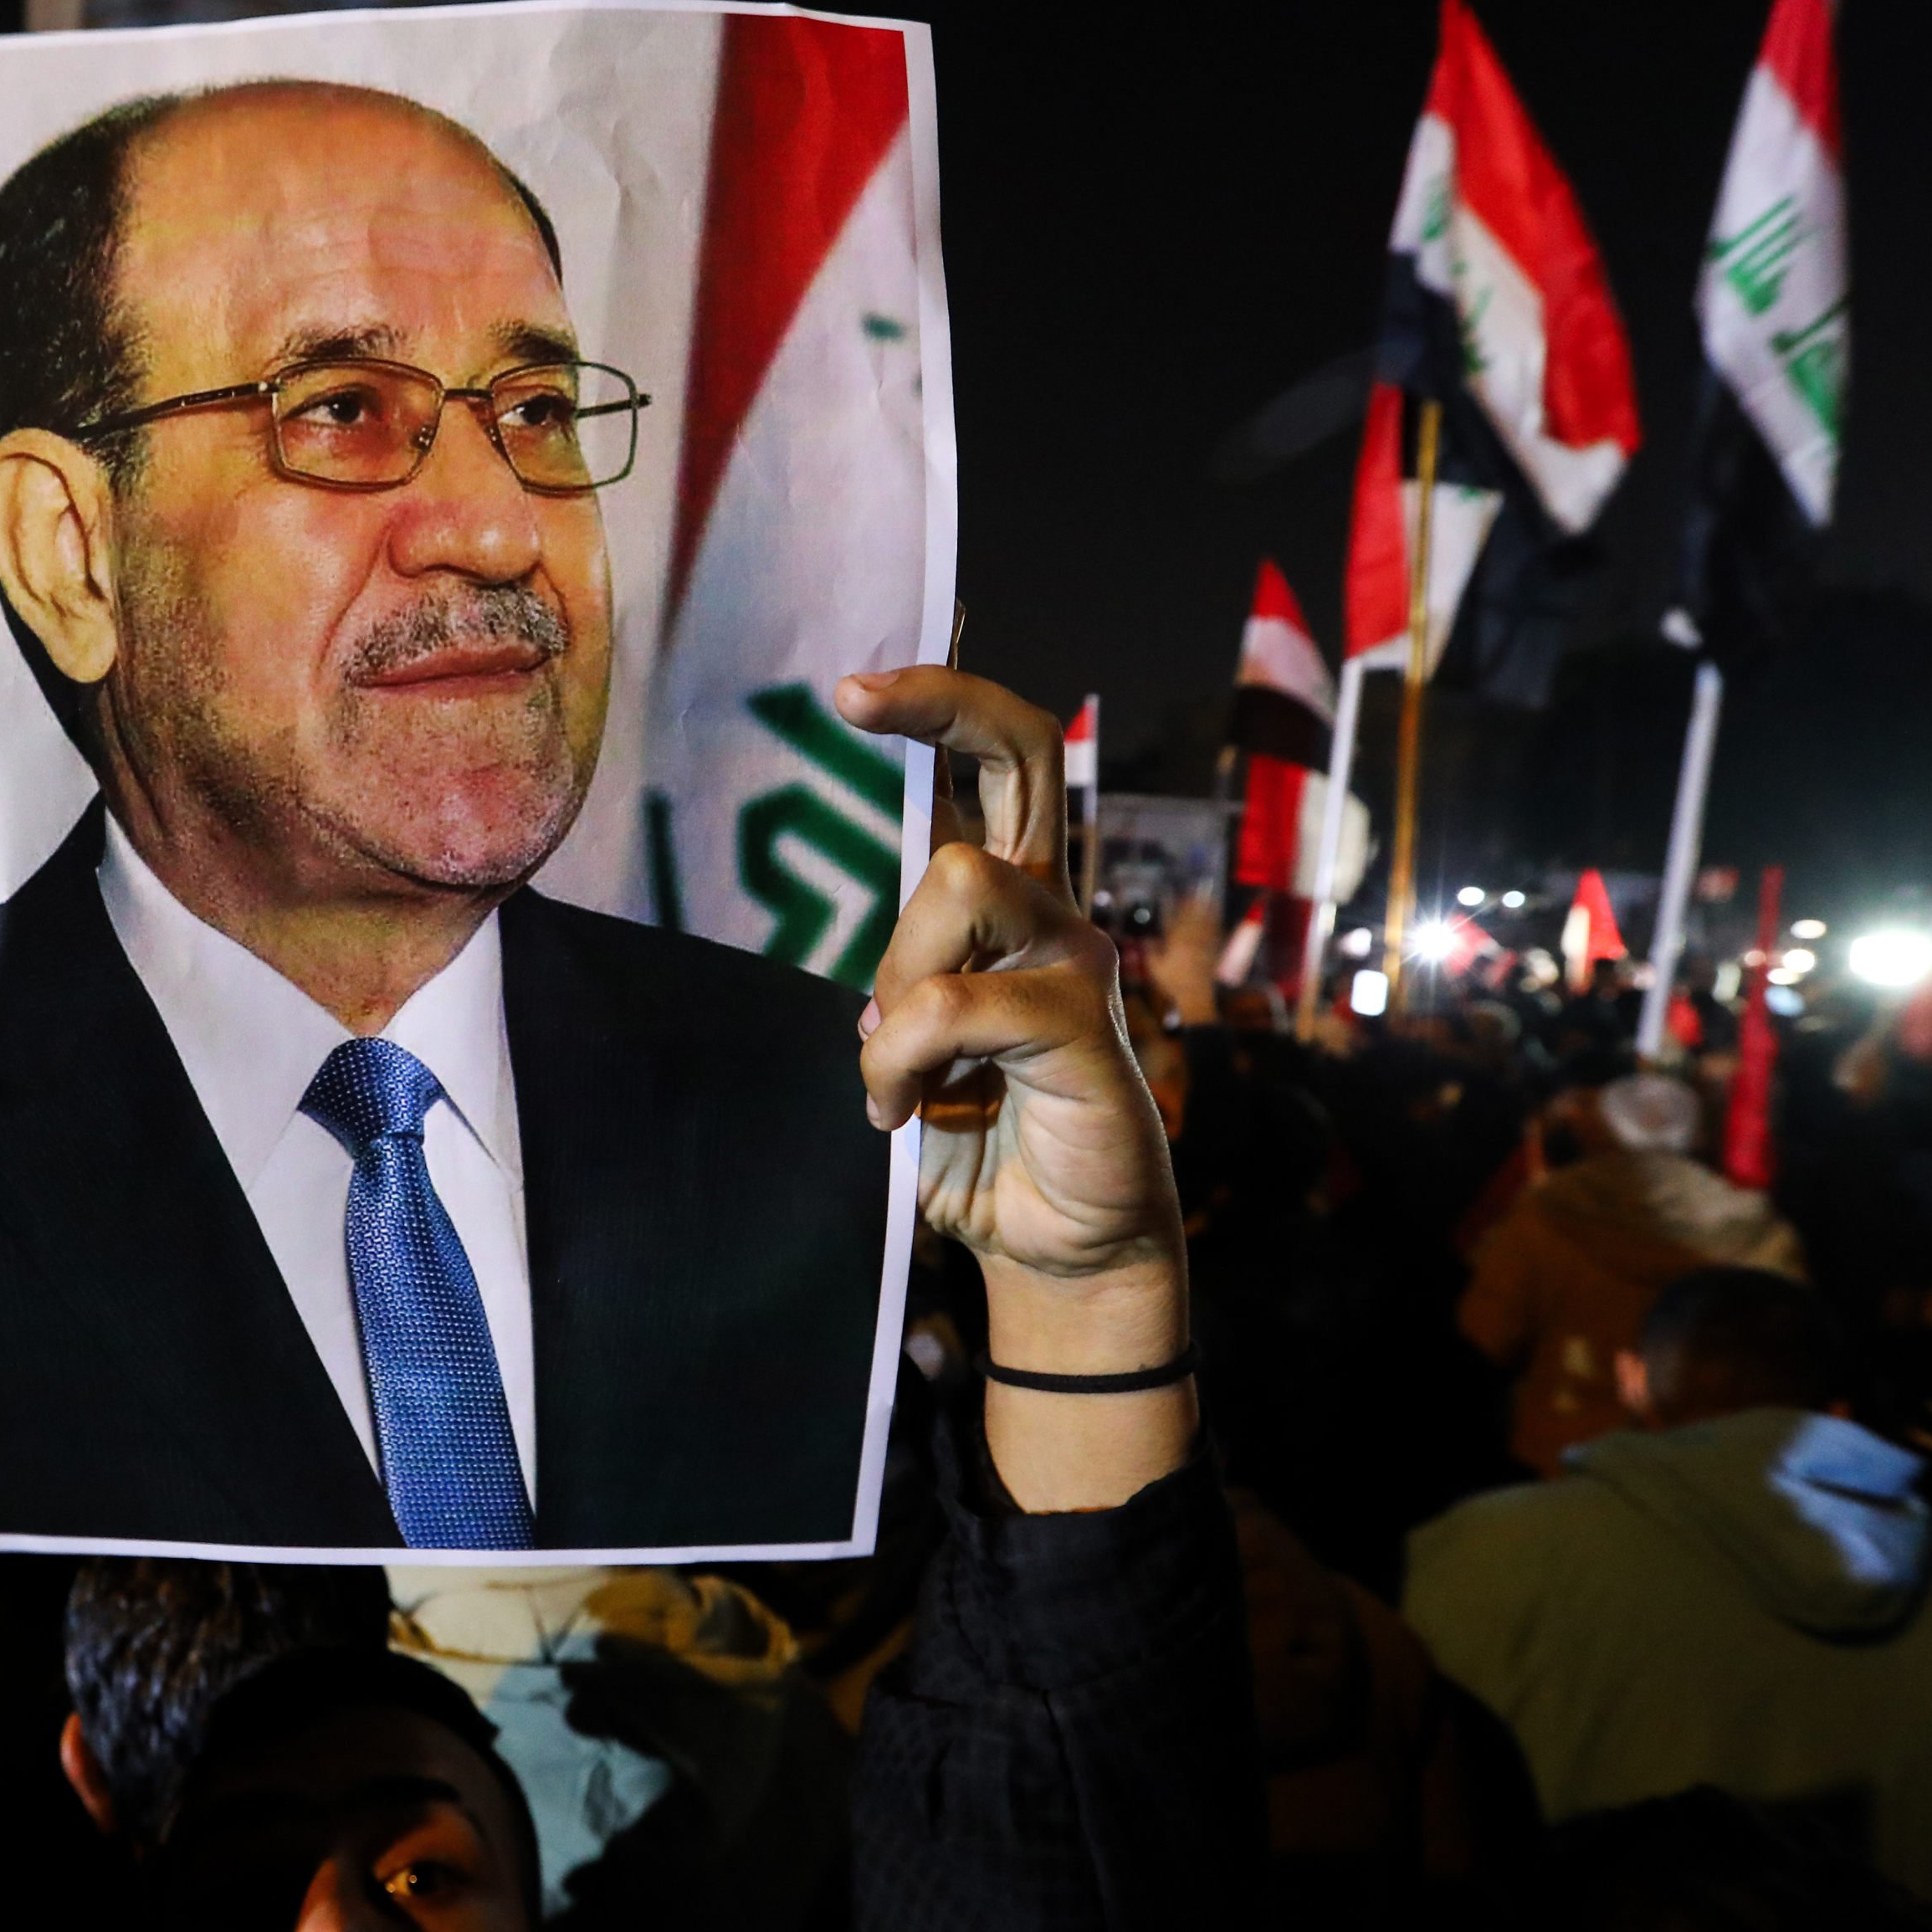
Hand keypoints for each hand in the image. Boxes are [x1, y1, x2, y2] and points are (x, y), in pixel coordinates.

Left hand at [837, 664, 1192, 1510]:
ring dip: (894, 977)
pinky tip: (903, 1112)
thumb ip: (897, 981)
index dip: (939, 705)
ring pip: (957, 881)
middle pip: (1021, 754)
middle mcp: (1052, 908)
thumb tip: (858, 969)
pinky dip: (900, 1062)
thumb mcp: (913, 1046)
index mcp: (1007, 904)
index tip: (850, 688)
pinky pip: (951, 1002)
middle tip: (849, 697)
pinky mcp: (1082, 1019)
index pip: (998, 769)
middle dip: (939, 701)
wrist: (1051, 1243)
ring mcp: (1074, 955)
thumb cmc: (977, 1140)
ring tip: (895, 1069)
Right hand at [1147, 889, 1219, 1029]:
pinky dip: (1217, 927)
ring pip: (1207, 924)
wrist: (1195, 995)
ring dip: (1208, 911)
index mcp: (1177, 941)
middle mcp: (1192, 939)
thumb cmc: (1173, 982)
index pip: (1178, 919)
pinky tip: (1217, 922)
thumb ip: (1151, 951)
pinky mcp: (1214, 953)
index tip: (1181, 897)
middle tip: (1197, 892)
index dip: (1180, 907)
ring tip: (1210, 901)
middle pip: (1195, 917)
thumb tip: (1148, 939)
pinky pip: (1216, 936)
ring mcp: (1205, 945)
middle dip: (1196, 904)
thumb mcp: (1155, 968)